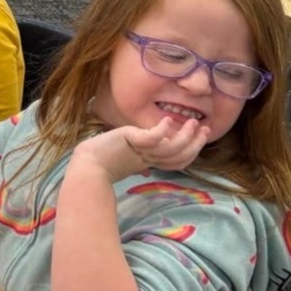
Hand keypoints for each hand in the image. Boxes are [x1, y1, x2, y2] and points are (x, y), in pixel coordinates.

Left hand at [78, 117, 209, 179]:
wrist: (85, 165)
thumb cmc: (101, 162)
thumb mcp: (125, 160)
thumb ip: (138, 161)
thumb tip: (146, 170)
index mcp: (149, 163)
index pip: (178, 161)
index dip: (192, 151)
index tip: (202, 136)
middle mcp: (148, 159)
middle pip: (179, 156)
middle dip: (195, 143)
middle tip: (204, 128)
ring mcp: (140, 151)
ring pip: (171, 148)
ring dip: (185, 135)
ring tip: (192, 122)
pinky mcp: (131, 141)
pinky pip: (152, 138)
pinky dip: (163, 130)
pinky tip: (168, 121)